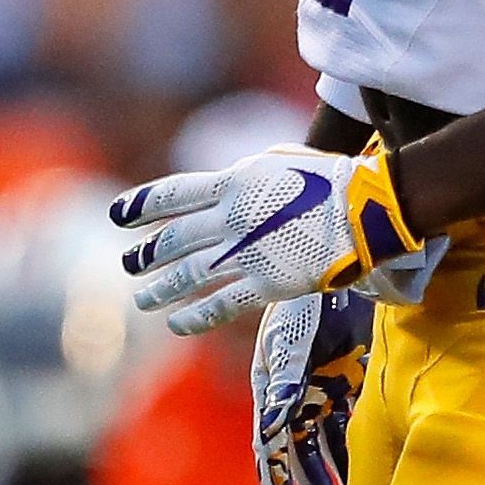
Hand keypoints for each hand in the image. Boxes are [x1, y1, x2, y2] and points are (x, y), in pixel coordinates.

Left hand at [114, 144, 436, 333]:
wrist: (367, 207)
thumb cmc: (329, 178)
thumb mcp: (278, 161)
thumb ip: (244, 176)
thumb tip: (224, 185)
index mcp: (231, 183)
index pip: (171, 195)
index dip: (141, 206)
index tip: (117, 216)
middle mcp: (229, 219)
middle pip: (172, 240)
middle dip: (146, 254)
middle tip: (128, 264)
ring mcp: (246, 253)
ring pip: (187, 275)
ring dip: (160, 289)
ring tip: (142, 299)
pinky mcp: (267, 283)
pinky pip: (220, 305)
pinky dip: (194, 317)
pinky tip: (177, 323)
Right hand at [250, 287, 375, 484]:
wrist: (345, 253)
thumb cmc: (310, 294)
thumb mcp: (293, 337)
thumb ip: (285, 383)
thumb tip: (273, 432)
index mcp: (271, 386)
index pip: (271, 449)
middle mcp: (295, 393)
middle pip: (301, 457)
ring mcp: (324, 386)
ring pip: (328, 448)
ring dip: (340, 484)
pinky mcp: (351, 377)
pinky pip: (354, 425)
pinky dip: (361, 454)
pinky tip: (379, 479)